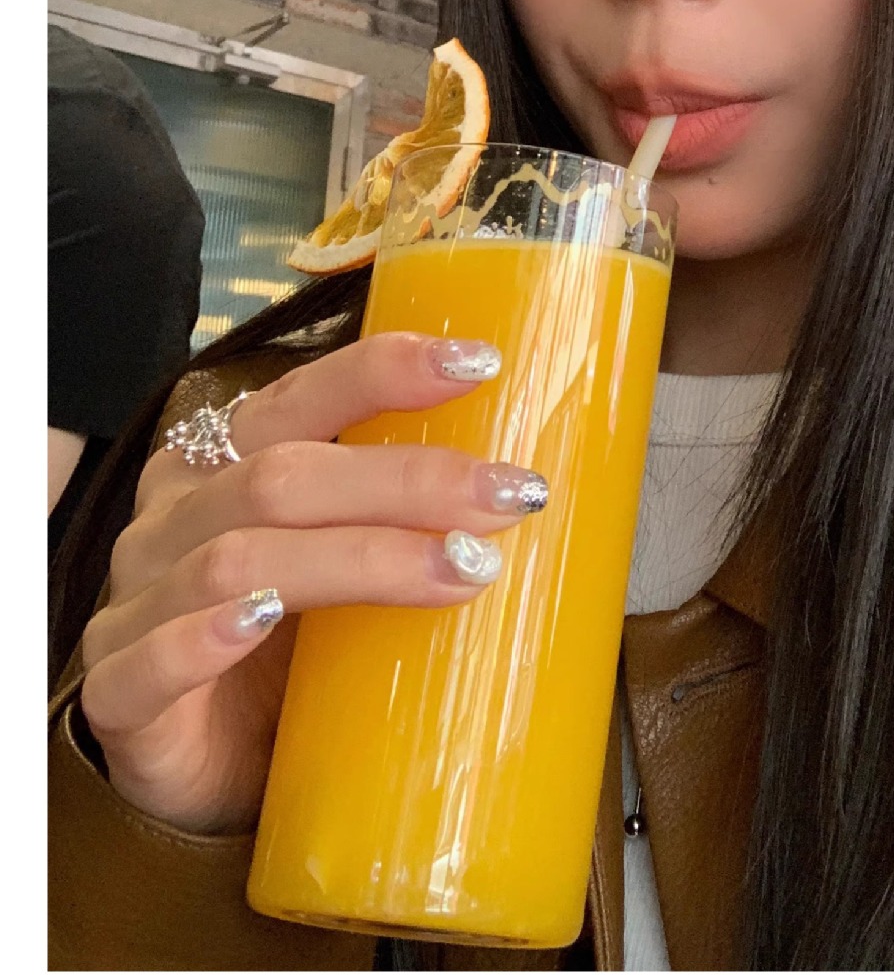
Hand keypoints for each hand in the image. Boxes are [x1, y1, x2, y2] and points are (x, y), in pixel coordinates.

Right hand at [78, 333, 547, 834]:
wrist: (203, 771)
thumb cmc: (288, 651)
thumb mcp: (348, 565)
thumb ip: (401, 521)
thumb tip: (532, 487)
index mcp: (225, 464)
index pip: (301, 396)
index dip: (385, 370)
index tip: (480, 362)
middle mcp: (174, 518)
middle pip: (282, 476)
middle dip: (407, 479)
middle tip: (511, 496)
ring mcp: (137, 603)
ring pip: (237, 560)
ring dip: (358, 559)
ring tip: (460, 570)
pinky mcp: (119, 697)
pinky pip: (145, 662)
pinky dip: (201, 637)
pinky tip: (255, 623)